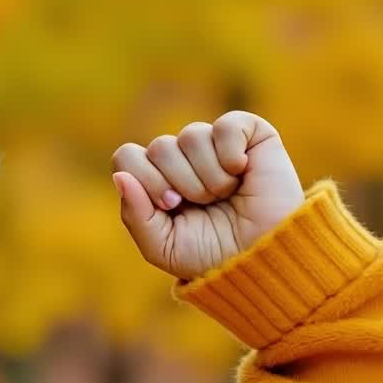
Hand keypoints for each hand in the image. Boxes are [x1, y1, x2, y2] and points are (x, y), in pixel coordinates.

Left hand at [112, 111, 303, 278]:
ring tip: (224, 195)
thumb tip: (120, 176)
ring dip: (208, 177)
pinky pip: (225, 125)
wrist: (262, 257)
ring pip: (190, 136)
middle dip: (180, 184)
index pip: (127, 157)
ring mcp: (213, 144)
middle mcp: (181, 158)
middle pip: (158, 148)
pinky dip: (231, 154)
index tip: (170, 205)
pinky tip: (242, 172)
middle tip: (202, 205)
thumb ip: (134, 214)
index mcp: (156, 179)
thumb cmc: (211, 254)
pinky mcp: (249, 133)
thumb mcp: (161, 247)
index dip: (145, 179)